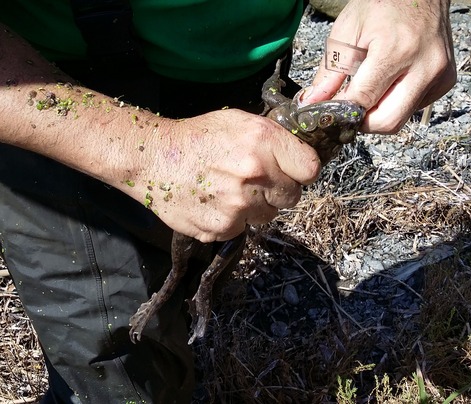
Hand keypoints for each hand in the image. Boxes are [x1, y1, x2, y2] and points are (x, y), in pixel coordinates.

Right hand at [126, 109, 320, 242]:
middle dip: (278, 191)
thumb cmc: (198, 137)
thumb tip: (298, 157)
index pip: (310, 169)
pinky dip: (233, 219)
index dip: (300, 171)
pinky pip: (242, 228)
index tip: (291, 171)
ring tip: (230, 191)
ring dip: (255, 207)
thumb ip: (272, 139)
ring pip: (268, 215)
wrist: (153, 159)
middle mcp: (255, 174)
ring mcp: (239, 205)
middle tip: (256, 181)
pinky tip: (215, 202)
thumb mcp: (239, 122)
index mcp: (263, 141)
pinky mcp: (223, 228)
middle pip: (292, 197)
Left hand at [300, 0, 455, 133]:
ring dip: (377, 114)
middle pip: (387, 122)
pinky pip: (412, 108)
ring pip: (400, 119)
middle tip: (349, 108)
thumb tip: (313, 102)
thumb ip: (329, 73)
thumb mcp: (346, 32)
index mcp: (396, 51)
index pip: (363, 100)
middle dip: (362, 122)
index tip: (330, 110)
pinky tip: (388, 82)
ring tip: (369, 88)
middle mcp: (424, 67)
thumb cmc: (381, 3)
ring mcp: (438, 76)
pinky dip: (394, 104)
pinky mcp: (445, 81)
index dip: (343, 110)